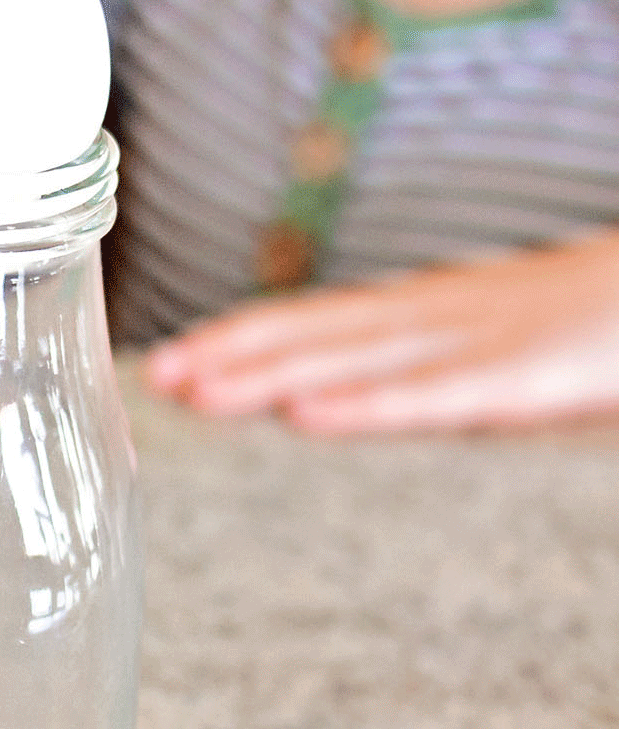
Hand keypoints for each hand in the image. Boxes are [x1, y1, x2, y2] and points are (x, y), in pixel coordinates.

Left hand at [143, 234, 618, 431]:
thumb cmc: (613, 323)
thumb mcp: (520, 348)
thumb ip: (453, 369)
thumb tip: (373, 392)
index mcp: (444, 312)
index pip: (328, 324)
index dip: (247, 339)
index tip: (176, 359)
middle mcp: (450, 316)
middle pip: (325, 336)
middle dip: (235, 355)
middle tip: (155, 377)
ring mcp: (490, 338)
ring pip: (361, 359)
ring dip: (272, 373)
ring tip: (197, 389)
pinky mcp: (533, 372)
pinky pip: (440, 393)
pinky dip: (370, 404)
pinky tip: (307, 416)